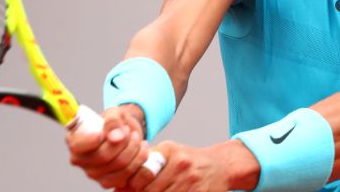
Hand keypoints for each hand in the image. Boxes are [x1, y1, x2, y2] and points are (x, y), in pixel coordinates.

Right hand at [66, 104, 148, 188]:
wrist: (126, 133)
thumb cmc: (114, 122)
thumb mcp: (114, 113)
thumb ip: (113, 121)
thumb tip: (115, 137)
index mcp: (74, 141)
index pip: (78, 146)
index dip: (94, 140)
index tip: (108, 131)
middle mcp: (80, 160)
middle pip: (103, 156)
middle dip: (123, 141)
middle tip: (128, 131)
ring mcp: (93, 174)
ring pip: (119, 165)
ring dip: (134, 149)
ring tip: (136, 137)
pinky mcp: (108, 182)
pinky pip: (127, 175)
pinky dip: (139, 160)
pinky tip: (141, 149)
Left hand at [119, 140, 258, 191]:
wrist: (220, 166)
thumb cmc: (189, 161)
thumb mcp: (169, 153)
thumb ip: (147, 164)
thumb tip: (119, 184)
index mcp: (170, 151)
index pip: (143, 171)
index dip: (131, 184)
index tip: (125, 187)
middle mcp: (181, 164)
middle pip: (150, 189)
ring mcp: (191, 180)